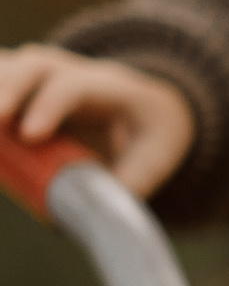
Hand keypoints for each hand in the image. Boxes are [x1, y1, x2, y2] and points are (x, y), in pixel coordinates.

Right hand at [0, 47, 194, 196]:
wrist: (146, 105)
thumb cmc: (148, 135)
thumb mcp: (156, 160)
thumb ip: (127, 188)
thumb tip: (82, 221)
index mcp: (110, 87)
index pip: (75, 86)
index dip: (51, 105)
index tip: (31, 135)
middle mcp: (71, 70)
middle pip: (34, 65)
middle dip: (9, 90)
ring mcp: (40, 71)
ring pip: (6, 65)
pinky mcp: (18, 81)